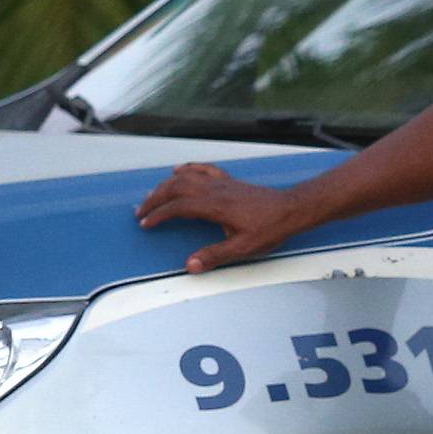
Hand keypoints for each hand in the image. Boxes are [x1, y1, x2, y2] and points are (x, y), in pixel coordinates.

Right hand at [136, 163, 299, 273]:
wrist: (291, 209)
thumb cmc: (270, 227)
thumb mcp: (243, 248)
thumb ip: (214, 256)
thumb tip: (190, 265)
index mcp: (216, 206)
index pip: (179, 207)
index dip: (159, 215)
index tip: (146, 223)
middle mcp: (216, 190)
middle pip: (176, 188)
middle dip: (155, 199)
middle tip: (142, 211)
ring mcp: (222, 183)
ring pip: (187, 177)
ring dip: (166, 184)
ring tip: (153, 195)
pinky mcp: (229, 181)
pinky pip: (204, 169)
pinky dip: (189, 168)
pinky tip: (180, 170)